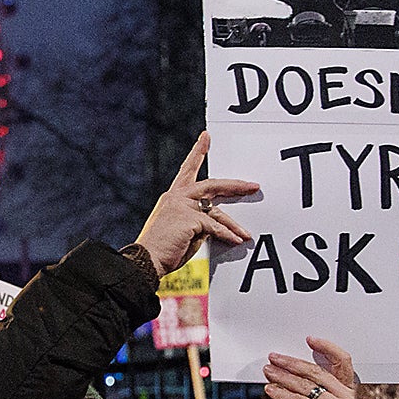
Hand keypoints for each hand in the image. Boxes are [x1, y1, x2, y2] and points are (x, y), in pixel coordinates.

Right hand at [130, 132, 259, 277]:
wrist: (146, 261)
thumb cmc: (163, 249)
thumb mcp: (183, 230)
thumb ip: (198, 221)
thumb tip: (217, 224)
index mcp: (173, 196)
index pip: (187, 169)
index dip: (198, 152)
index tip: (206, 137)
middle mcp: (177, 196)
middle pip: (212, 184)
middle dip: (235, 186)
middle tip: (253, 186)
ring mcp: (182, 206)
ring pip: (217, 209)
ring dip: (234, 224)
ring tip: (245, 233)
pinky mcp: (189, 219)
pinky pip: (214, 226)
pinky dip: (226, 235)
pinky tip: (235, 240)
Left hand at [263, 338, 357, 398]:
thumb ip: (309, 385)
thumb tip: (286, 364)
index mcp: (347, 390)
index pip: (343, 361)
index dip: (327, 347)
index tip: (309, 339)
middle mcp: (345, 398)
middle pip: (316, 372)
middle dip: (291, 363)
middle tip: (273, 357)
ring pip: (303, 385)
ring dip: (281, 376)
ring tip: (267, 371)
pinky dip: (280, 393)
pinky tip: (269, 389)